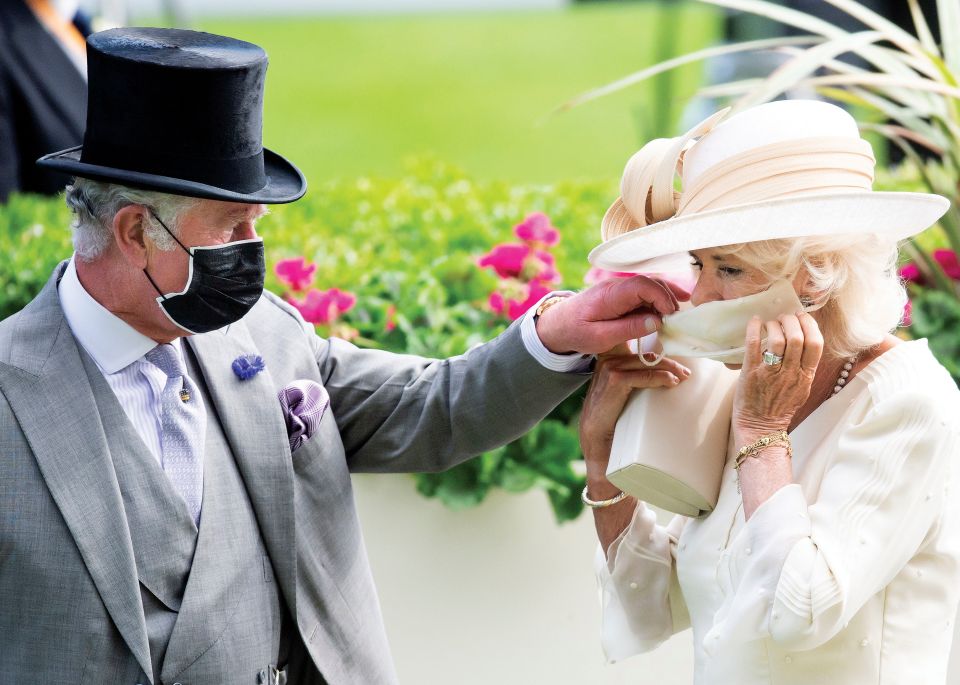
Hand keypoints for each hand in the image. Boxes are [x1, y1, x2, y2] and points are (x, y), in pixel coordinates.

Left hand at [535, 276, 688, 354]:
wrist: (557, 324)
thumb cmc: (576, 332)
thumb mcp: (600, 338)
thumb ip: (627, 329)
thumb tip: (656, 322)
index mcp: (609, 295)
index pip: (642, 286)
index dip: (661, 297)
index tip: (670, 316)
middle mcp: (616, 286)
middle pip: (650, 283)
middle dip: (668, 298)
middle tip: (679, 319)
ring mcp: (619, 289)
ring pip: (650, 286)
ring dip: (666, 298)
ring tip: (679, 313)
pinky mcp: (621, 295)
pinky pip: (644, 293)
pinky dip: (658, 300)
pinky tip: (670, 309)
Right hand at [580, 345, 690, 483]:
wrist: (596, 442)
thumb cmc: (610, 421)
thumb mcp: (621, 396)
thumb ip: (633, 382)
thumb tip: (661, 378)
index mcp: (609, 363)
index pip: (636, 350)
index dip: (656, 351)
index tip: (675, 362)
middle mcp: (608, 362)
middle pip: (645, 355)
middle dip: (669, 361)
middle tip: (685, 373)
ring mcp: (610, 370)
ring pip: (647, 362)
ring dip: (669, 368)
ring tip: (683, 377)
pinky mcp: (614, 381)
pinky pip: (643, 375)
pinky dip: (660, 378)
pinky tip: (672, 382)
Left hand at [732, 312, 822, 445]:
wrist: (761, 428)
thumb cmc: (779, 408)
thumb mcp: (801, 389)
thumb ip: (804, 368)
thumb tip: (803, 342)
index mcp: (806, 376)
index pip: (816, 344)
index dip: (810, 325)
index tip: (802, 316)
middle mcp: (791, 374)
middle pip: (798, 338)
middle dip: (791, 321)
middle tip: (784, 317)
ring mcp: (771, 373)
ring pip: (779, 340)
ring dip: (775, 325)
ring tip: (771, 322)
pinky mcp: (751, 373)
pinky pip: (754, 345)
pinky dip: (755, 329)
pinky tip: (755, 322)